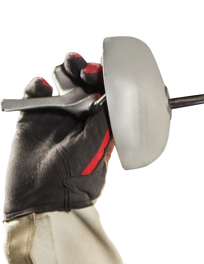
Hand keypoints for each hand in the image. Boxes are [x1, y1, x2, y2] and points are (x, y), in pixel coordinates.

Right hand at [1, 51, 114, 221]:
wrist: (43, 196)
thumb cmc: (78, 175)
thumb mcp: (99, 144)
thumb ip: (105, 117)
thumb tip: (111, 91)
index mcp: (101, 120)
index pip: (105, 88)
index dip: (104, 76)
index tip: (99, 73)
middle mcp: (80, 114)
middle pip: (82, 79)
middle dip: (83, 67)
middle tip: (82, 69)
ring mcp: (56, 114)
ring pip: (60, 81)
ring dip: (63, 70)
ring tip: (65, 70)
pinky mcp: (32, 118)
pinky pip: (34, 93)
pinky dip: (37, 85)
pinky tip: (41, 87)